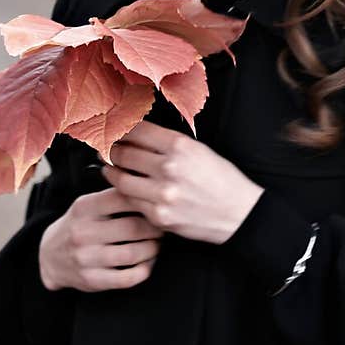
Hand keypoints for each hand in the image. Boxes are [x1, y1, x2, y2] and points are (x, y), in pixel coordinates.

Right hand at [39, 187, 163, 291]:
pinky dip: (145, 269)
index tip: (156, 205)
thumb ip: (113, 197)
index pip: (124, 198)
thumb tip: (147, 189)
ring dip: (153, 248)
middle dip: (155, 228)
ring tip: (157, 244)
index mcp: (84, 208)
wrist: (50, 257)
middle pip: (134, 227)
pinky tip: (147, 262)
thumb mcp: (87, 205)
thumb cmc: (78, 226)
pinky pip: (129, 278)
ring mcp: (87, 258)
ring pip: (134, 253)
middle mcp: (83, 232)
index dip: (146, 201)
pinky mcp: (93, 280)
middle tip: (162, 227)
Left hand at [99, 121, 264, 244]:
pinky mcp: (159, 216)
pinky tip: (125, 188)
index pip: (135, 131)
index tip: (113, 129)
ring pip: (120, 179)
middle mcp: (169, 168)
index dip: (119, 129)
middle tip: (105, 148)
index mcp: (180, 146)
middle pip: (122, 153)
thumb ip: (166, 142)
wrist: (239, 214)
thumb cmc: (220, 180)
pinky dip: (125, 193)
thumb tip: (134, 135)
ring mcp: (162, 194)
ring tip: (109, 167)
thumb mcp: (198, 150)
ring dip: (111, 171)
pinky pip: (131, 201)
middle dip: (110, 149)